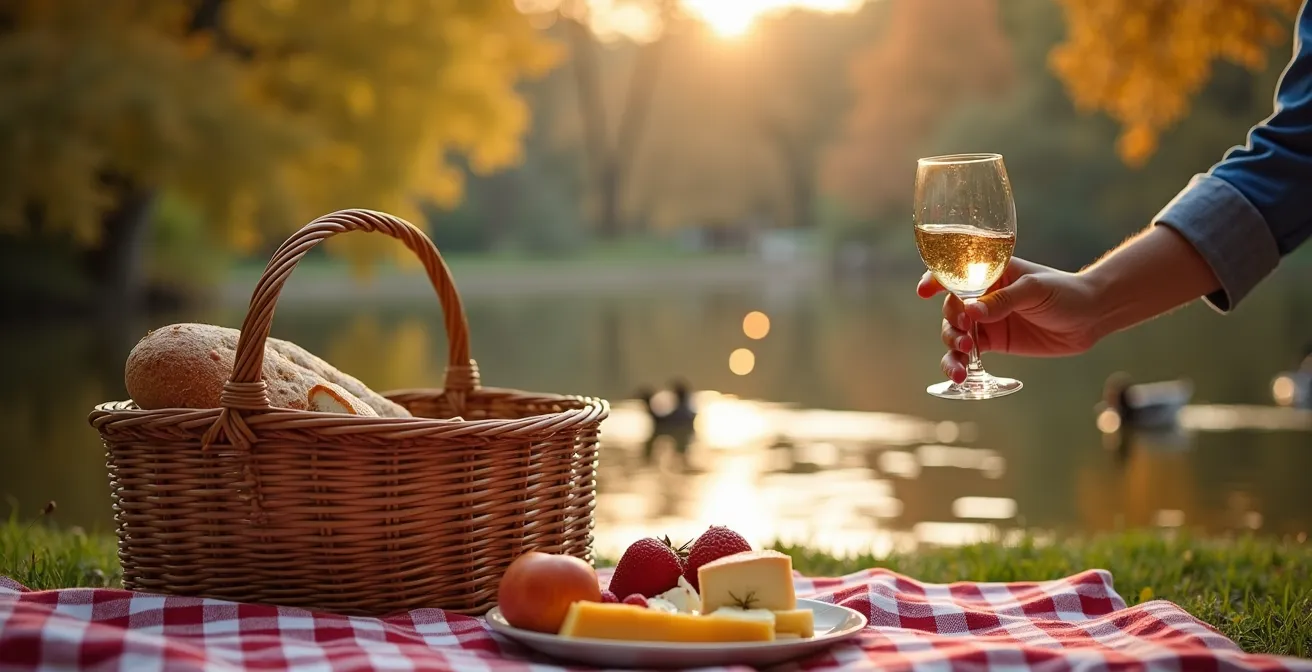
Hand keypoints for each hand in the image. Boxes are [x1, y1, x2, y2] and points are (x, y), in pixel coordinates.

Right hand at [916, 258, 1104, 382]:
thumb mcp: (1034, 290)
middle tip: (966, 338)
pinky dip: (961, 365)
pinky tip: (961, 377)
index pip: (955, 274)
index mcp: (991, 274)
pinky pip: (970, 355)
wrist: (1092, 316)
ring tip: (961, 366)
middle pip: (950, 309)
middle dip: (951, 325)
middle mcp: (983, 297)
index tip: (924, 292)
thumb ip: (1003, 301)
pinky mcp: (995, 343)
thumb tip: (971, 312)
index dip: (936, 280)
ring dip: (952, 350)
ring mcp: (987, 321)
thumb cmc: (1065, 292)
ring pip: (956, 334)